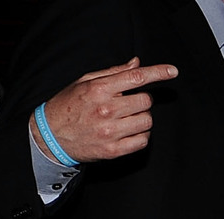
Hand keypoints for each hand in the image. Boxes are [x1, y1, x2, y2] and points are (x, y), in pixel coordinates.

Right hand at [37, 57, 178, 162]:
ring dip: (142, 118)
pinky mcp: (113, 150)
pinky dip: (141, 135)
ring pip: (147, 121)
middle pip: (145, 101)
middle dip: (142, 101)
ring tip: (126, 118)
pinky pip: (142, 141)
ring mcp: (110, 131)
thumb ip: (113, 73)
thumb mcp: (85, 82)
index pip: (136, 77)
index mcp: (99, 89)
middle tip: (128, 103)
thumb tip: (136, 63)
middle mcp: (106, 110)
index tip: (172, 71)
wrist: (51, 135)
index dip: (158, 73)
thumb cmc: (68, 105)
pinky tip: (128, 131)